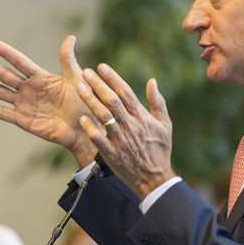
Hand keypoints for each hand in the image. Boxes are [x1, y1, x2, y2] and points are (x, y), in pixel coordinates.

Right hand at [0, 36, 97, 166]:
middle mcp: (30, 89)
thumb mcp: (76, 79)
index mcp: (41, 77)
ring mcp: (25, 104)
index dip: (6, 53)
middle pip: (5, 75)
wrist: (85, 129)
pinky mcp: (23, 120)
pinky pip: (3, 114)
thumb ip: (68, 59)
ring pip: (0, 92)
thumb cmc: (84, 103)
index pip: (20, 62)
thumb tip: (70, 36)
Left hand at [76, 63, 175, 199]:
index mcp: (142, 117)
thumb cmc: (160, 149)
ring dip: (90, 101)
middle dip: (98, 85)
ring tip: (79, 87)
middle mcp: (130, 125)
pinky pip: (99, 139)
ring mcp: (120, 140)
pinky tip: (82, 119)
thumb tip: (152, 81)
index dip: (113, 78)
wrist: (155, 178)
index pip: (125, 92)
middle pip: (112, 101)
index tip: (101, 66)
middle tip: (85, 72)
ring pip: (104, 116)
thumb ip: (158, 102)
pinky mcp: (112, 154)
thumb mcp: (164, 124)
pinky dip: (91, 129)